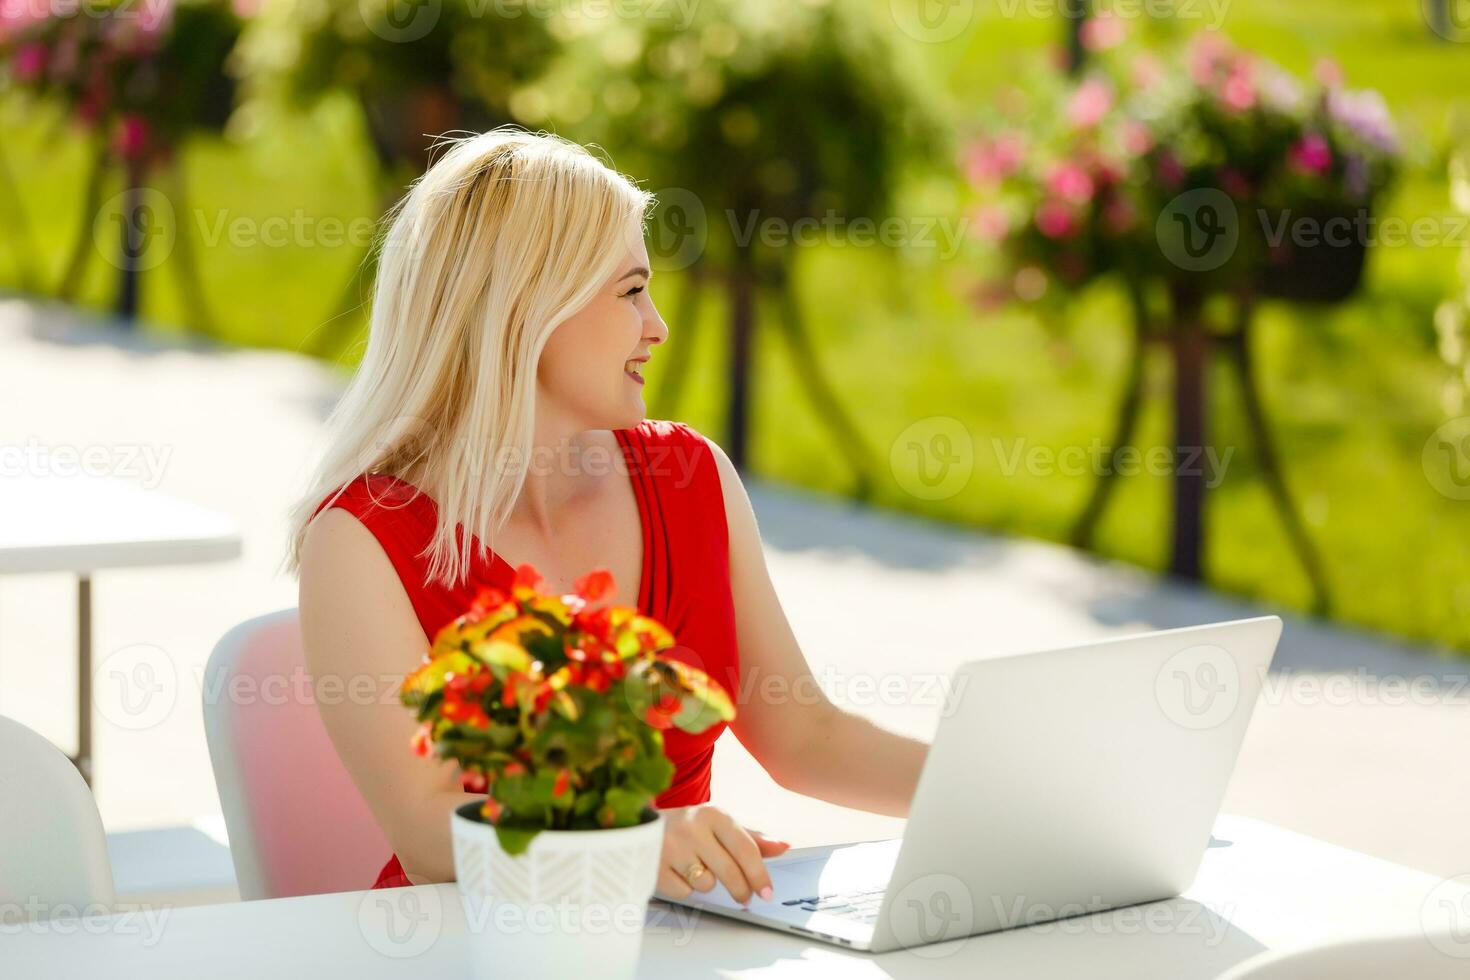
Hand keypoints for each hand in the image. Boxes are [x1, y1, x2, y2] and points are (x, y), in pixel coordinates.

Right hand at [657, 804, 790, 904]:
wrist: (640, 825)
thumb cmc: (688, 827)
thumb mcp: (719, 825)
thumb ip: (752, 838)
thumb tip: (784, 846)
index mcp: (713, 814)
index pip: (746, 848)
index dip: (760, 874)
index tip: (767, 892)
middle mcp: (692, 827)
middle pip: (730, 871)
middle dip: (742, 890)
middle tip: (745, 897)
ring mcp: (671, 847)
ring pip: (706, 884)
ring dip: (707, 883)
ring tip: (697, 868)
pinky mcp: (655, 866)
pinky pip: (684, 892)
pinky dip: (685, 888)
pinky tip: (678, 871)